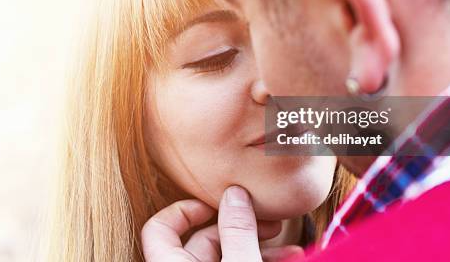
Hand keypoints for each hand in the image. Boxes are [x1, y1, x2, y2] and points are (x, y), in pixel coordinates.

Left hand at [142, 185, 303, 260]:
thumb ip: (237, 232)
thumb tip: (235, 194)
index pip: (159, 228)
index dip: (184, 208)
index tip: (216, 201)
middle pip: (202, 238)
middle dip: (239, 223)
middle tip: (266, 216)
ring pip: (227, 254)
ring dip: (257, 241)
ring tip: (285, 236)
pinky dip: (260, 259)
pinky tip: (290, 255)